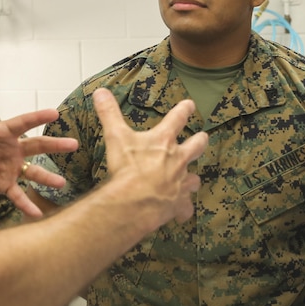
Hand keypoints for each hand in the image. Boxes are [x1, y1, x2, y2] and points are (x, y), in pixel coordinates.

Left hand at [0, 109, 77, 217]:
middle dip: (56, 145)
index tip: (55, 113)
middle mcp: (12, 149)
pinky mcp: (4, 184)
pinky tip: (38, 214)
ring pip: (34, 172)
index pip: (24, 122)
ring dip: (48, 178)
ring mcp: (11, 168)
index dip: (38, 117)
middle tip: (74, 144)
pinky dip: (27, 205)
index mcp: (3, 132)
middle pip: (38, 145)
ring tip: (62, 183)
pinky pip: (18, 196)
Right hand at [93, 88, 207, 225]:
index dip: (184, 110)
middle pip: (196, 146)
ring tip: (192, 179)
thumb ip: (109, 113)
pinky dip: (183, 209)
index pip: (177, 119)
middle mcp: (177, 160)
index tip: (190, 105)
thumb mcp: (115, 136)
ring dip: (192, 178)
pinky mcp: (178, 203)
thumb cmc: (127, 168)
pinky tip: (182, 213)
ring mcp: (180, 182)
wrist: (135, 201)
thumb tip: (100, 92)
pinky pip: (185, 208)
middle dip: (200, 141)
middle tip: (203, 138)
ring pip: (194, 179)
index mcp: (164, 141)